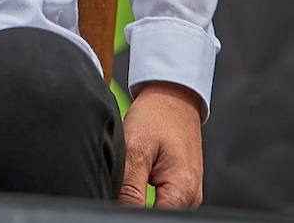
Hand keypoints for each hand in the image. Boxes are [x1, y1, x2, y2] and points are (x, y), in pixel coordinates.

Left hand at [119, 81, 203, 207]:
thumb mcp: (136, 148)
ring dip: (140, 195)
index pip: (152, 217)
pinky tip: (140, 171)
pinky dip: (147, 189)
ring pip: (157, 207)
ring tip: (135, 170)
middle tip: (127, 175)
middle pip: (155, 214)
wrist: (172, 98)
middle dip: (134, 202)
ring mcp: (187, 194)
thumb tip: (121, 209)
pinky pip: (161, 198)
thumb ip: (130, 186)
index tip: (119, 192)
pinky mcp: (181, 188)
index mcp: (182, 191)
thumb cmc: (157, 116)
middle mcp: (190, 198)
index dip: (130, 209)